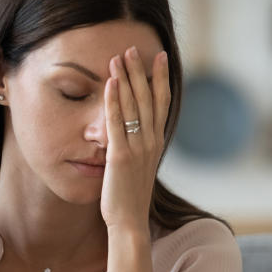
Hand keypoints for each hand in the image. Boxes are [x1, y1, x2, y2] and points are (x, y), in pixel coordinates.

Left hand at [99, 46, 169, 232]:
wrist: (129, 222)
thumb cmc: (130, 197)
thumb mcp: (140, 167)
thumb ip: (140, 148)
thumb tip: (138, 133)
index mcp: (156, 142)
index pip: (162, 103)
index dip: (161, 78)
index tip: (158, 57)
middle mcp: (151, 142)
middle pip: (148, 98)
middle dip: (140, 71)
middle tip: (133, 48)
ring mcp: (137, 148)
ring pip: (133, 105)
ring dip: (126, 79)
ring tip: (119, 57)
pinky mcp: (120, 156)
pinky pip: (116, 122)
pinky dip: (113, 100)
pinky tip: (109, 83)